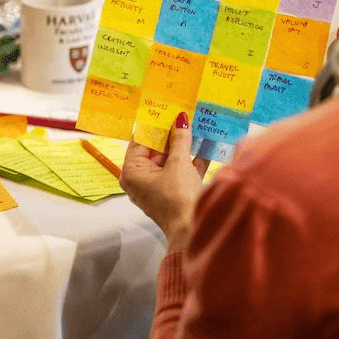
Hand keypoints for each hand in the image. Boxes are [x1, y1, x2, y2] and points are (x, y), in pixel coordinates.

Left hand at [120, 111, 209, 250]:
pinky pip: (181, 171)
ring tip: (196, 124)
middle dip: (171, 134)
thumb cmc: (178, 198)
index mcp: (132, 172)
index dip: (153, 125)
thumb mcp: (178, 163)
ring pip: (171, 160)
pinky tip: (206, 144)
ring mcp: (158, 187)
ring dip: (184, 145)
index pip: (140, 140)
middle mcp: (141, 179)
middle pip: (156, 149)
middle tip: (183, 114)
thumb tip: (180, 119)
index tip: (165, 110)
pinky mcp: (174, 192)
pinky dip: (192, 159)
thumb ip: (180, 139)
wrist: (193, 229)